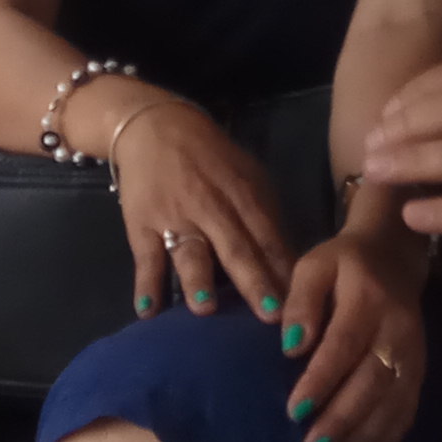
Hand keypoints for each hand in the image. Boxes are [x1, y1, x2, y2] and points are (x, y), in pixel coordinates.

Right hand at [108, 99, 290, 317]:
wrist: (155, 126)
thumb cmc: (211, 160)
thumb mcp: (246, 176)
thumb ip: (265, 217)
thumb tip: (290, 266)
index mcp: (243, 195)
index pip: (268, 237)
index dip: (284, 270)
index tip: (300, 303)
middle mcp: (211, 208)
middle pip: (236, 248)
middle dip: (254, 281)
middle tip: (270, 315)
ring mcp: (174, 217)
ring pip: (189, 251)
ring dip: (198, 280)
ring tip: (205, 309)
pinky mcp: (141, 224)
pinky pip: (145, 257)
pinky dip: (146, 284)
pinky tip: (148, 311)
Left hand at [276, 230, 430, 441]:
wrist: (394, 257)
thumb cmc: (342, 265)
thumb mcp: (314, 265)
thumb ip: (300, 300)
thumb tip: (291, 345)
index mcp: (368, 298)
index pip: (343, 345)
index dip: (320, 381)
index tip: (294, 411)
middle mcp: (397, 329)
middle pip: (371, 381)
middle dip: (342, 421)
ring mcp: (414, 352)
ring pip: (393, 402)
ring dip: (365, 438)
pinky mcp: (420, 369)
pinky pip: (408, 409)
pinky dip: (389, 439)